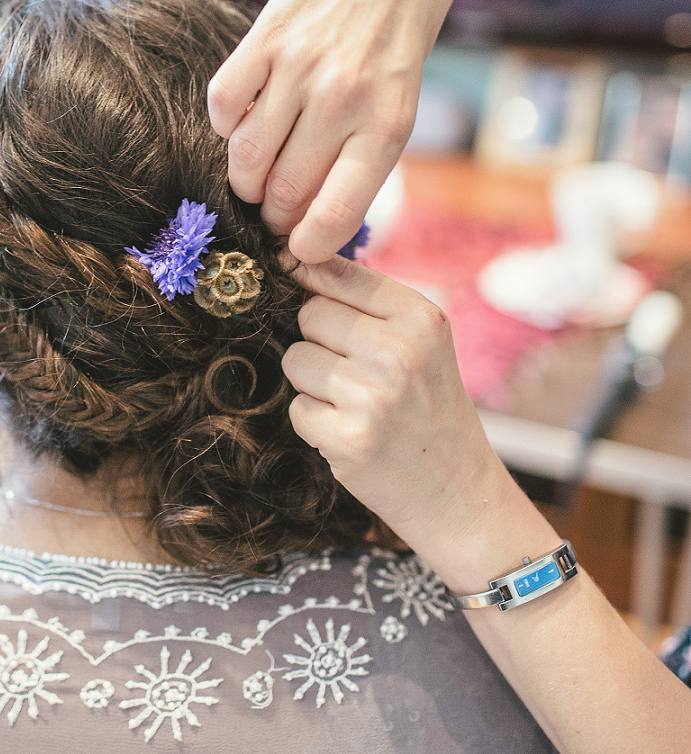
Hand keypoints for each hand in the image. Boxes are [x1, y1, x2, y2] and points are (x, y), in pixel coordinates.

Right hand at [207, 0, 450, 264]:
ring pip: (245, 156)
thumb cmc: (393, 52)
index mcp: (385, 127)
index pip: (333, 215)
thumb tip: (311, 232)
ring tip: (256, 171)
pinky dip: (225, 125)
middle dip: (272, 213)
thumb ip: (357, 167)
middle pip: (282, 192)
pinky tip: (245, 119)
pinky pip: (222, 106)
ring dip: (244, 177)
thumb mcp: (397, 113)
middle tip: (274, 207)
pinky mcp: (265, 37)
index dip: (308, 246)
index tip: (299, 247)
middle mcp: (344, 99)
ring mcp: (300, 66)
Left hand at [281, 257, 515, 567]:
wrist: (458, 491)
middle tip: (356, 374)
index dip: (315, 286)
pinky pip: (296, 408)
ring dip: (314, 384)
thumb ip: (366, 302)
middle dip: (319, 342)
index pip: (334, 271)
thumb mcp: (421, 343)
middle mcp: (399, 351)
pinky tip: (351, 433)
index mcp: (420, 317)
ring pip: (295, 360)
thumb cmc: (429, 409)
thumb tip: (296, 262)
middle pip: (309, 314)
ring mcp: (373, 396)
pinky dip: (315, 424)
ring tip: (355, 404)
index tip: (319, 303)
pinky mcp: (348, 438)